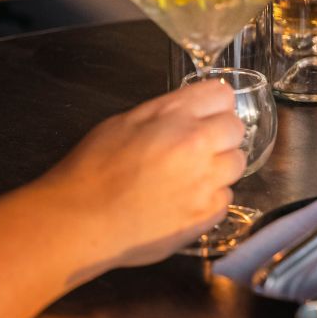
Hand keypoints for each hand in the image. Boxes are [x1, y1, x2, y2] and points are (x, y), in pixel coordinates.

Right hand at [34, 80, 245, 268]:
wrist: (80, 222)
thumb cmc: (93, 171)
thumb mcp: (125, 121)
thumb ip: (167, 112)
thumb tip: (194, 110)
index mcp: (175, 115)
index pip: (223, 96)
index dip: (214, 107)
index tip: (208, 117)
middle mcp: (196, 144)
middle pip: (236, 129)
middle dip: (220, 137)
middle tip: (196, 150)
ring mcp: (205, 181)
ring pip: (237, 164)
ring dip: (219, 168)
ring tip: (188, 178)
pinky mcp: (207, 213)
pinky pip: (225, 197)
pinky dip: (209, 200)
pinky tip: (182, 201)